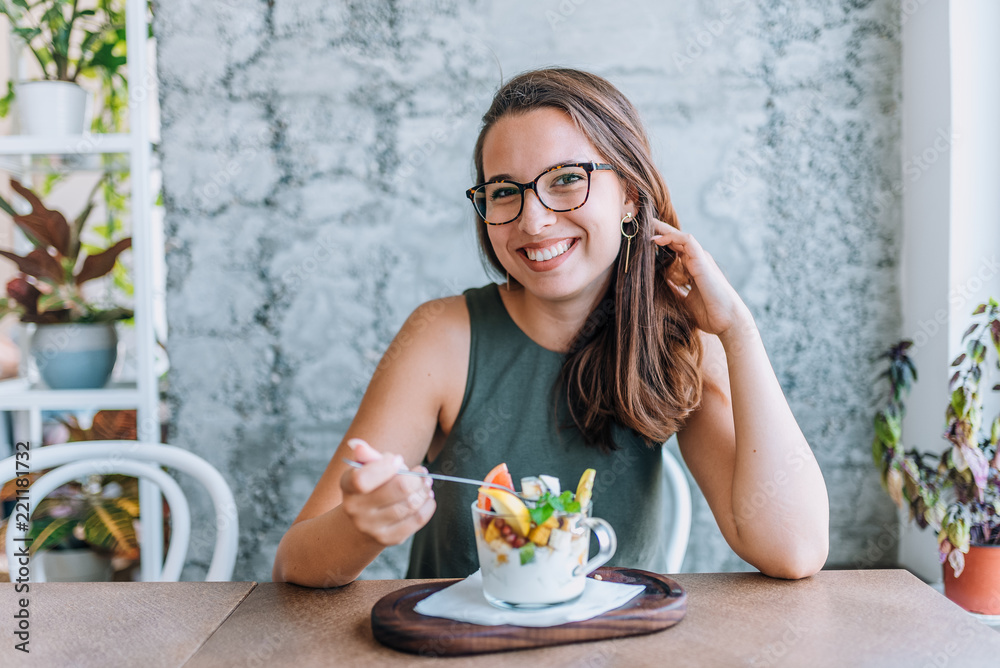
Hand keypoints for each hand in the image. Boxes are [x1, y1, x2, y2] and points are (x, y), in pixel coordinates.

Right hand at [339, 438, 435, 545]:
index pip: (363, 479)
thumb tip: (357, 444)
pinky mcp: (388, 539)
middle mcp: (355, 509)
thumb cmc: (372, 486)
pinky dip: (427, 506)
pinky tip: (427, 498)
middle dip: (416, 477)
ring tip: (426, 483)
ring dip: (423, 490)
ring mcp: (371, 527)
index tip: (398, 460)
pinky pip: (417, 520)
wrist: (364, 521)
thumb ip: (367, 456)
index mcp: (347, 486)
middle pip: (398, 489)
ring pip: (409, 504)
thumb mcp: (367, 469)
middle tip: (422, 471)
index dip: (386, 467)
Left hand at [649, 219, 750, 336]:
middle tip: (642, 224)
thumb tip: (659, 285)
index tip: (643, 241)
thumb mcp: (684, 300)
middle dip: (659, 231)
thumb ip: (674, 290)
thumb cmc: (709, 314)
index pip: (675, 250)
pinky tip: (658, 239)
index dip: (661, 244)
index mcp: (693, 269)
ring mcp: (701, 259)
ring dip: (663, 229)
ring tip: (647, 224)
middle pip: (676, 240)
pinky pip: (687, 241)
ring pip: (680, 237)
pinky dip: (672, 237)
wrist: (727, 322)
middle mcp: (697, 261)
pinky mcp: (703, 261)